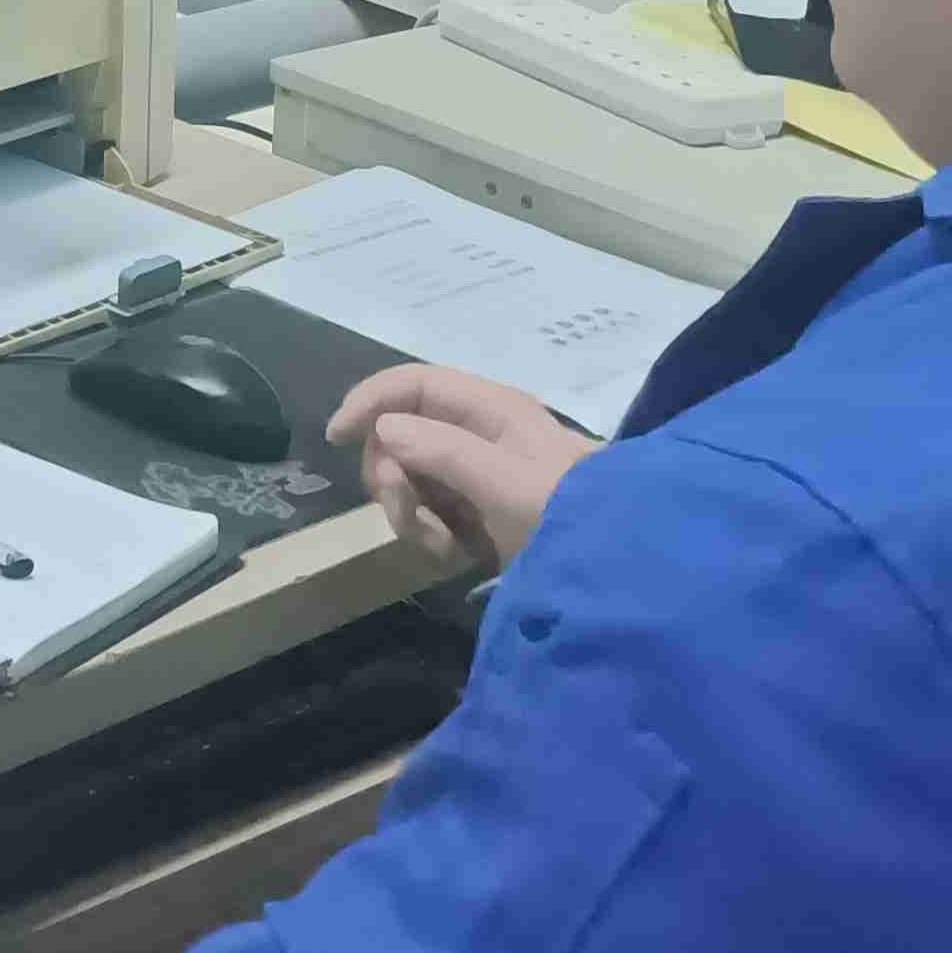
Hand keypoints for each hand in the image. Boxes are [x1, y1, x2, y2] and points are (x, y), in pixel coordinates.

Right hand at [329, 365, 598, 573]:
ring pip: (408, 477)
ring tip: (440, 546)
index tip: (336, 437)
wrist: (615, 569)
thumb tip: (386, 428)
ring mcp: (476, 472)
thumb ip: (444, 452)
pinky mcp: (478, 510)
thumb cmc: (564, 515)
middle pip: (399, 434)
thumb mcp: (505, 483)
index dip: (369, 401)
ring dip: (410, 513)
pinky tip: (452, 555)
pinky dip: (429, 533)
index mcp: (488, 408)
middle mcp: (477, 431)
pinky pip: (429, 511)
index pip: (412, 383)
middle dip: (391, 476)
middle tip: (406, 516)